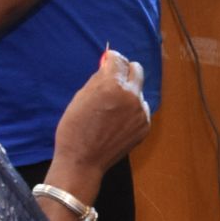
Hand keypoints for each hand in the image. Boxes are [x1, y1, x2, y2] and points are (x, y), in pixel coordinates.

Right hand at [47, 49, 151, 199]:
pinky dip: (132, 111)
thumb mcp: (81, 96)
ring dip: (129, 94)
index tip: (108, 62)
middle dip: (125, 70)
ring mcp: (140, 112)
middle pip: (136, 70)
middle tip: (115, 78)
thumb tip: (108, 65)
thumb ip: (98, 78)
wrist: (83, 161)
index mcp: (112, 85)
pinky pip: (141, 110)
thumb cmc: (75, 128)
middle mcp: (131, 96)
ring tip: (112, 109)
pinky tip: (117, 122)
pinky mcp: (145, 126)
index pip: (119, 59)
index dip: (111, 59)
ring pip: (138, 92)